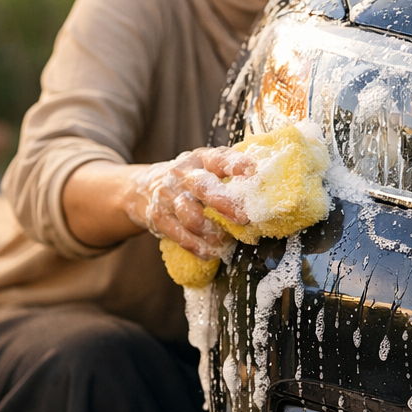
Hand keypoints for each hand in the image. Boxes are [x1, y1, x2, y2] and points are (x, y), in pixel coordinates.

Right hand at [126, 147, 255, 259]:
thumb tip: (267, 184)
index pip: (219, 159)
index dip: (235, 164)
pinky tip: (211, 252)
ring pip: (191, 216)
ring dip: (212, 232)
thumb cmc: (189, 180)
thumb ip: (229, 173)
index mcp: (200, 159)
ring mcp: (168, 196)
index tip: (251, 171)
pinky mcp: (159, 218)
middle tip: (243, 218)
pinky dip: (198, 247)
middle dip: (225, 204)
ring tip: (225, 240)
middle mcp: (183, 175)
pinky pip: (180, 236)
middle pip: (203, 188)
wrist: (144, 188)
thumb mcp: (206, 167)